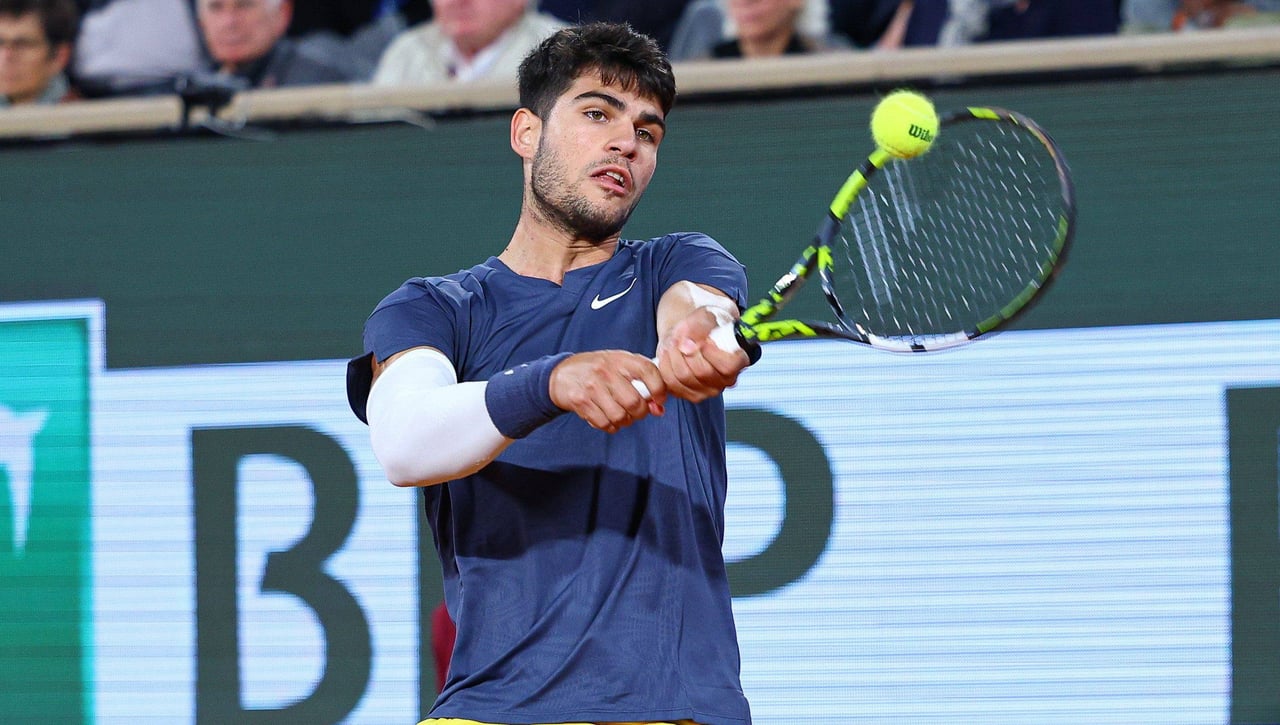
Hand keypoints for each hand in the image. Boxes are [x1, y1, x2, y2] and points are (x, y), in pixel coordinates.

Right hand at [549, 350, 666, 432]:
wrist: (562, 374)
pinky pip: (604, 423)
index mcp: (620, 359)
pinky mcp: (580, 401)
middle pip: (635, 402)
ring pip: (620, 416)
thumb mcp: (619, 366)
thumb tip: (659, 409)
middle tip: (638, 412)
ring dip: (625, 421)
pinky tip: (608, 418)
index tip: (659, 398)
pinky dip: (610, 426)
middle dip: (641, 413)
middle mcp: (606, 370)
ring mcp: (592, 386)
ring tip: (622, 416)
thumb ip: (642, 381)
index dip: (659, 389)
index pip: (648, 371)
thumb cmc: (597, 371)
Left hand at [657, 306, 749, 402]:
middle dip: (686, 349)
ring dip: (673, 355)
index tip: (703, 340)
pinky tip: (668, 353)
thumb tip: (688, 343)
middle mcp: (725, 380)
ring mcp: (707, 390)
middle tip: (681, 335)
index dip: (712, 353)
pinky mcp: (688, 394)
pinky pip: (670, 383)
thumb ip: (700, 326)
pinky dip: (665, 365)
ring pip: (683, 377)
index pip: (728, 365)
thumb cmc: (704, 326)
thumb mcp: (706, 316)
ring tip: (674, 341)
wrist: (691, 335)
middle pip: (702, 371)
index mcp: (738, 361)